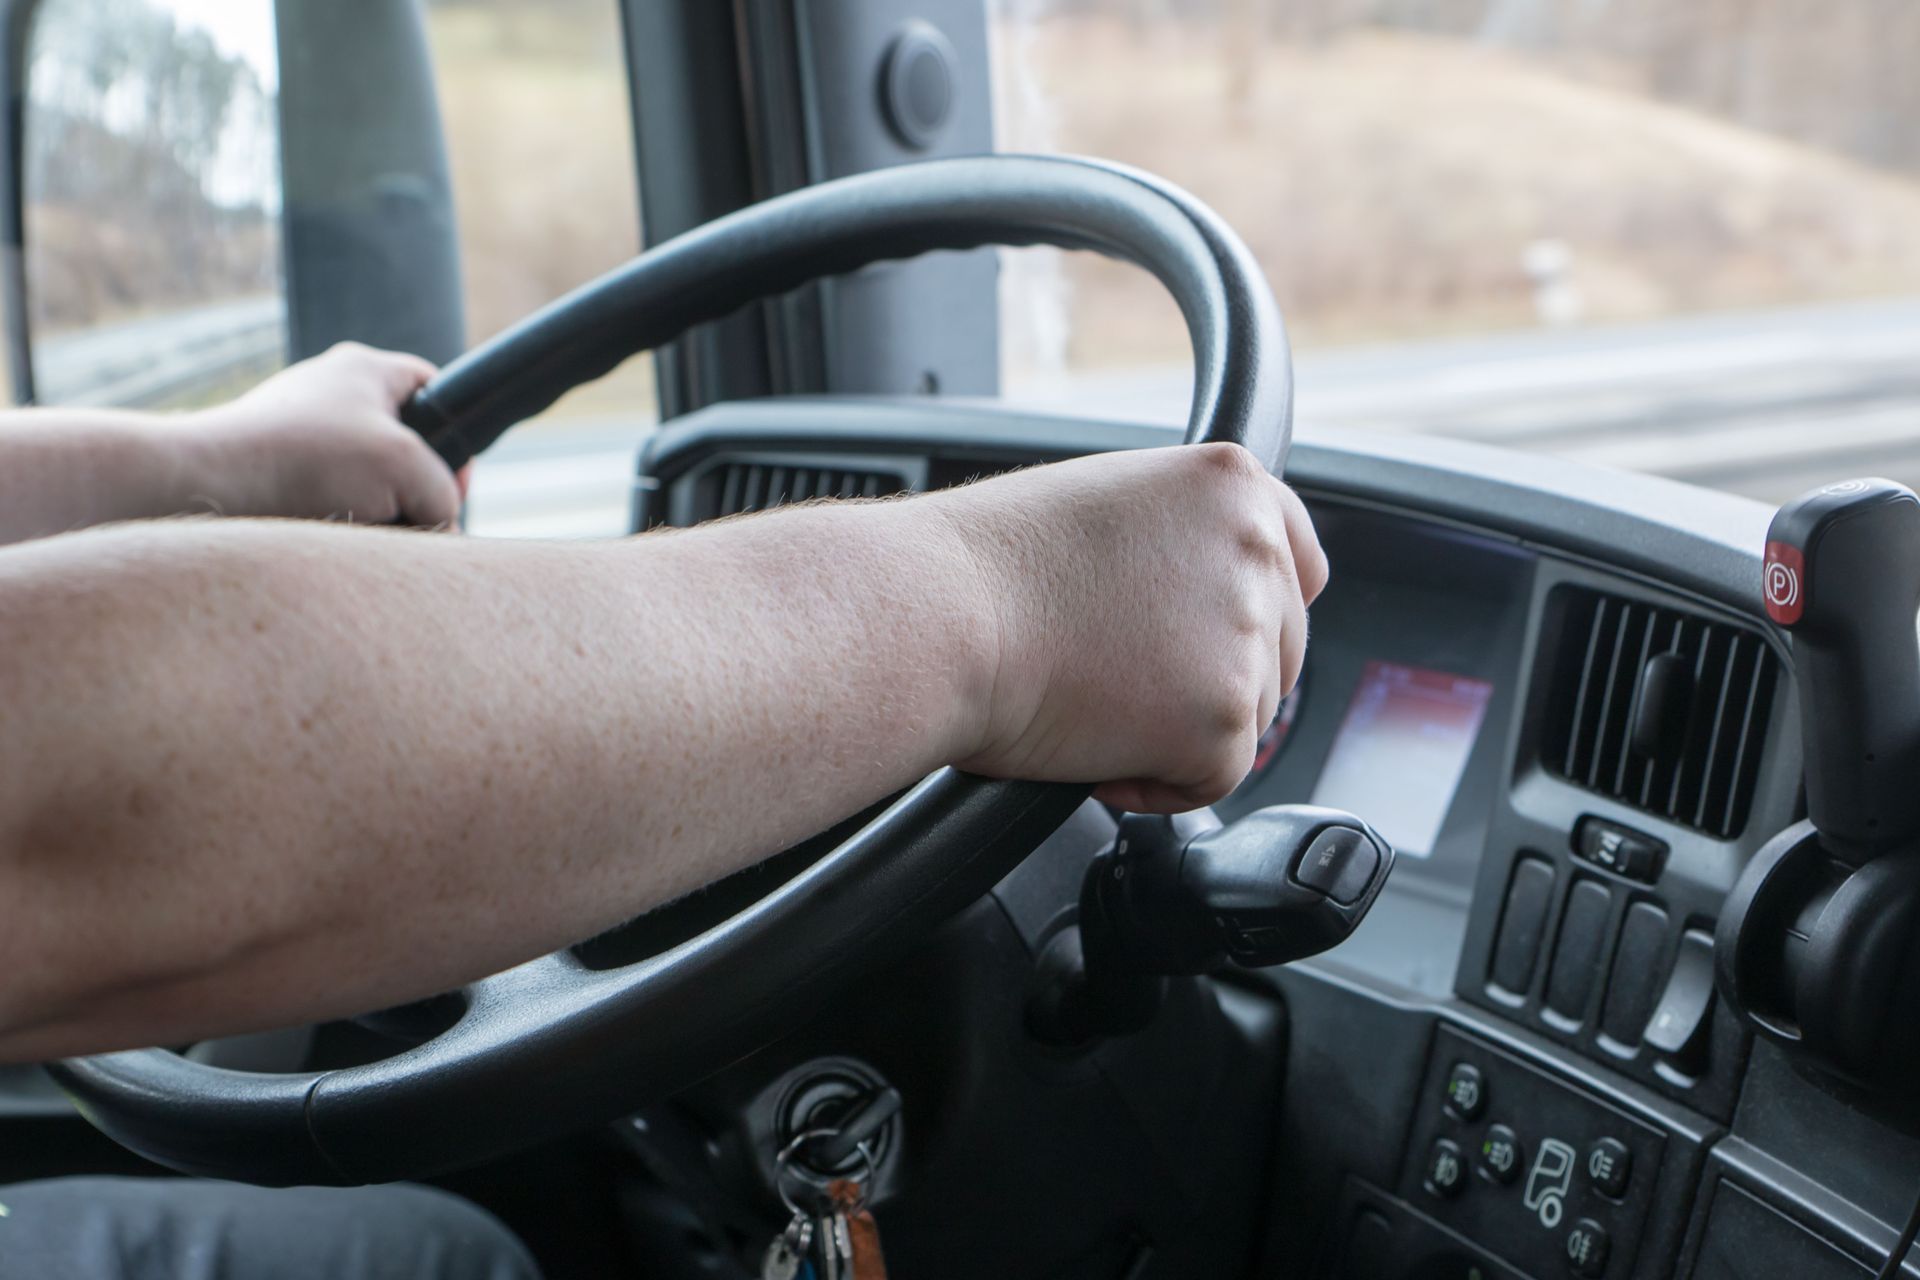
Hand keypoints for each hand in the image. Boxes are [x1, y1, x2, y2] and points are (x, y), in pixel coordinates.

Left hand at [192, 343, 461, 526]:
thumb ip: (444, 494)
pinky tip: (324, 534)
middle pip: (402, 442)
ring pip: (364, 477)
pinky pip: (325, 496)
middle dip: (411, 485)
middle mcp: (329, 391)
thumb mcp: (407, 470)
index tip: (448, 485)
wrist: (204, 486)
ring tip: (356, 529)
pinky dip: (334, 519)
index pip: (435, 390)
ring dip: (373, 509)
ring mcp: (297, 428)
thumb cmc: (306, 461)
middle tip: (407, 514)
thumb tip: (439, 524)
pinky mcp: (273, 468)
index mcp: (364, 369)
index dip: (456, 439)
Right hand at [932, 443, 1326, 812]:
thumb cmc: (982, 566)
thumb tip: (1194, 599)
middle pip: (1279, 648)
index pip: (1301, 561)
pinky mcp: (1222, 718)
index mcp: (1231, 483)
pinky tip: (1096, 755)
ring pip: (1250, 715)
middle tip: (1126, 681)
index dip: (1259, 612)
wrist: (941, 617)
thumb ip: (1177, 538)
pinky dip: (1158, 784)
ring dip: (1181, 729)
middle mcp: (1255, 550)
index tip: (1218, 640)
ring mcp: (1245, 635)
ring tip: (1095, 706)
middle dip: (1213, 677)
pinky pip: (1214, 778)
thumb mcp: (1105, 504)